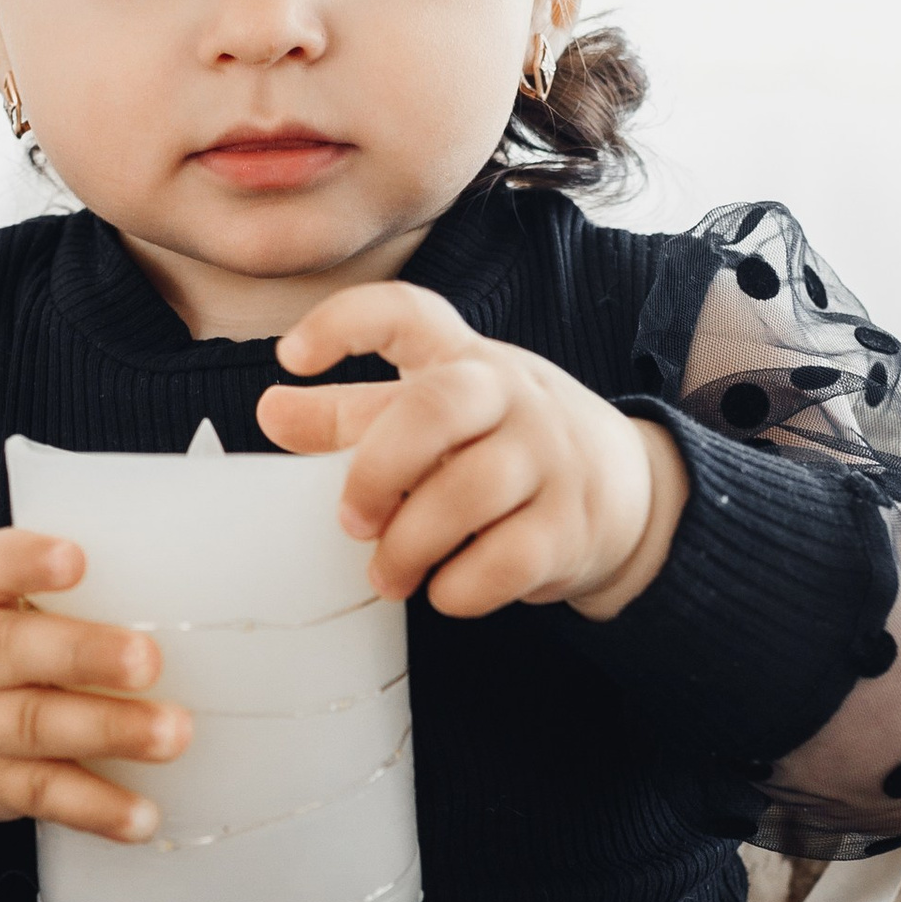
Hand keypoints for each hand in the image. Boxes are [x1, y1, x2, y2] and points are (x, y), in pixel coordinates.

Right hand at [0, 528, 189, 901]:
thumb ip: (36, 584)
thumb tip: (175, 562)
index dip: (26, 560)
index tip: (75, 558)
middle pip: (13, 653)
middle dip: (84, 655)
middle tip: (149, 658)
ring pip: (36, 728)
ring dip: (110, 732)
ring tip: (174, 734)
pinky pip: (43, 796)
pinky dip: (96, 808)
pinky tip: (143, 817)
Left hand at [257, 284, 687, 618]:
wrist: (628, 491)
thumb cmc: (504, 445)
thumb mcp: (434, 415)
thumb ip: (351, 417)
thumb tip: (273, 413)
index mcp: (464, 359)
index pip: (408, 312)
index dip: (345, 322)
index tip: (291, 356)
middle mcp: (512, 395)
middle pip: (436, 407)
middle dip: (376, 469)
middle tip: (351, 522)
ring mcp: (549, 457)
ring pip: (468, 493)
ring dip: (410, 546)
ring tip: (387, 575)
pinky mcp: (570, 525)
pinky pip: (506, 560)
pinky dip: (461, 587)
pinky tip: (446, 589)